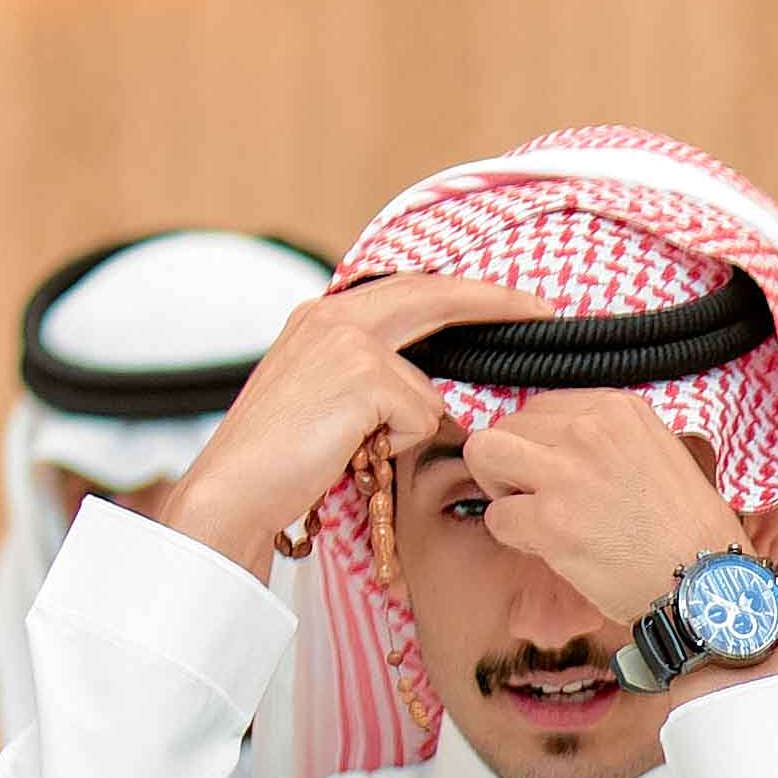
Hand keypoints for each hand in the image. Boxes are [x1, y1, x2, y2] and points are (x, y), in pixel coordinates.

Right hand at [150, 271, 540, 577]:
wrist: (235, 487)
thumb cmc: (278, 459)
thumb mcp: (325, 400)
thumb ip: (369, 376)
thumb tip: (430, 389)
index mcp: (322, 316)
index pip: (408, 291)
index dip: (461, 295)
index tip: (509, 301)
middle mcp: (333, 315)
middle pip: (434, 296)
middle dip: (493, 301)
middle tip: (542, 309)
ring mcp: (348, 341)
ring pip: (426, 389)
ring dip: (403, 433)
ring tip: (351, 450)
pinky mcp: (364, 374)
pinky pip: (420, 418)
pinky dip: (396, 448)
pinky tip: (353, 454)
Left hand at [453, 392, 777, 672]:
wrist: (706, 584)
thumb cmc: (692, 532)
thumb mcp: (662, 455)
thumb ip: (611, 440)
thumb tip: (561, 444)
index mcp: (618, 410)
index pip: (544, 407)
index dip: (541, 443)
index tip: (559, 472)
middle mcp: (589, 430)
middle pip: (508, 424)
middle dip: (513, 462)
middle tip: (537, 495)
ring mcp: (567, 473)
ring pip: (484, 453)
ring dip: (496, 486)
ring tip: (525, 510)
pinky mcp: (550, 521)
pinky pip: (495, 517)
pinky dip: (513, 537)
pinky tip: (548, 548)